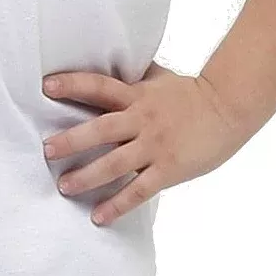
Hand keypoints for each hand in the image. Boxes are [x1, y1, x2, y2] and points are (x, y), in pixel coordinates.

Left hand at [41, 61, 250, 225]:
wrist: (229, 108)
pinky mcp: (169, 169)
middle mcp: (142, 120)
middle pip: (101, 129)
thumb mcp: (158, 78)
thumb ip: (133, 76)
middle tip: (47, 150)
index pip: (99, 86)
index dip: (72, 84)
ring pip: (115, 163)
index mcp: (136, 95)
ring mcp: (155, 146)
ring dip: (87, 176)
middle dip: (71, 140)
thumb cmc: (191, 92)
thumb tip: (110, 58)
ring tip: (64, 187)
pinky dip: (118, 204)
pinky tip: (98, 216)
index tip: (46, 86)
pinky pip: (139, 190)